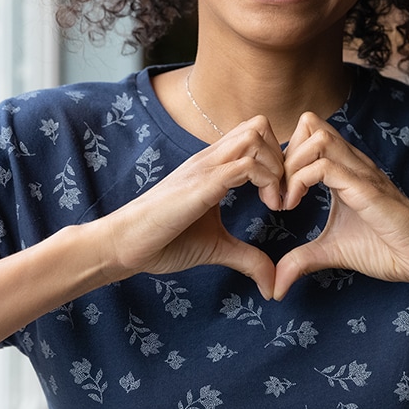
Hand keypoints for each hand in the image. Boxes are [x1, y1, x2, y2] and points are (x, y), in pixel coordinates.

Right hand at [103, 116, 283, 298]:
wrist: (124, 244)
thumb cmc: (164, 241)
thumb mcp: (216, 247)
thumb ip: (247, 257)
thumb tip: (272, 284)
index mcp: (212, 165)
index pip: (254, 134)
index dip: (277, 160)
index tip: (280, 196)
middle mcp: (210, 158)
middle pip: (259, 125)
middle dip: (282, 156)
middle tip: (284, 194)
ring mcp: (205, 167)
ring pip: (255, 136)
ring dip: (277, 167)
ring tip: (276, 202)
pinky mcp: (202, 184)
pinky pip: (245, 164)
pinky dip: (268, 182)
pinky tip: (269, 208)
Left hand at [274, 113, 408, 300]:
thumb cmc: (385, 249)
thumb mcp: (331, 251)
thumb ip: (301, 259)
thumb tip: (276, 286)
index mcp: (344, 168)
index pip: (308, 132)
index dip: (284, 156)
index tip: (277, 192)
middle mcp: (352, 162)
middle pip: (309, 124)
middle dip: (284, 154)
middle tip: (277, 192)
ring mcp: (360, 172)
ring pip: (316, 137)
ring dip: (291, 165)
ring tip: (286, 199)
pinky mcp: (366, 189)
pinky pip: (326, 166)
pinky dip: (300, 181)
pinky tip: (294, 205)